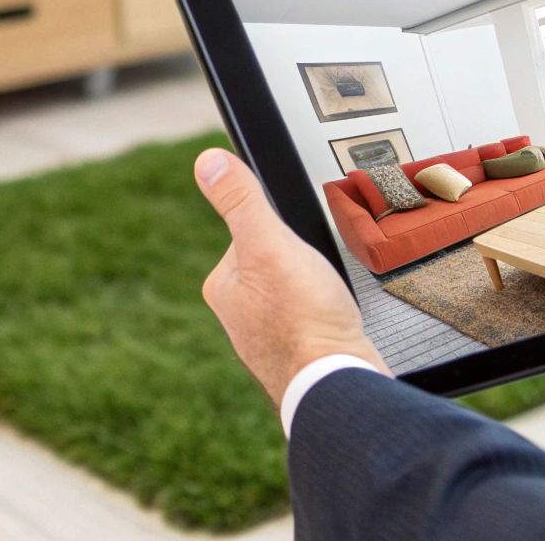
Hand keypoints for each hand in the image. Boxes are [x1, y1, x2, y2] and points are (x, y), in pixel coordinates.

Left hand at [195, 148, 388, 405]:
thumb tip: (208, 162)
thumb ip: (241, 202)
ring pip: (295, 294)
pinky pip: (311, 322)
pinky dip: (325, 318)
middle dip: (303, 265)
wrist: (336, 382)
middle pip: (276, 263)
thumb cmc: (304, 317)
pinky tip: (334, 323)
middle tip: (319, 278)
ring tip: (328, 301)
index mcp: (223, 286)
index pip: (253, 234)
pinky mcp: (296, 356)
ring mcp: (267, 340)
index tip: (301, 246)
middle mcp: (238, 316)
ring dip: (316, 293)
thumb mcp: (270, 244)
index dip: (283, 232)